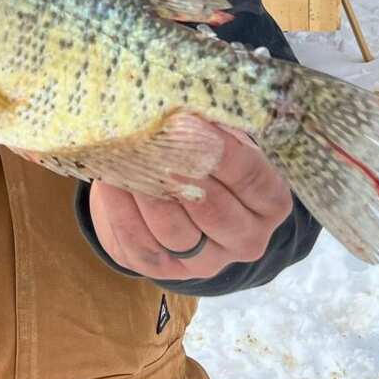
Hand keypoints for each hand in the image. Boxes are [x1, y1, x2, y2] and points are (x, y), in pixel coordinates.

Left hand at [88, 122, 292, 280]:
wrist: (174, 196)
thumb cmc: (204, 155)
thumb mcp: (222, 137)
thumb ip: (212, 125)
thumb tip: (184, 107)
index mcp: (269, 202)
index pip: (250, 177)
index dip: (219, 150)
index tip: (187, 123)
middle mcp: (246, 239)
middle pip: (212, 208)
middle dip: (178, 171)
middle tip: (151, 140)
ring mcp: (206, 262)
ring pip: (173, 230)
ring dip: (144, 191)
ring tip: (123, 157)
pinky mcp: (165, 271)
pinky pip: (140, 243)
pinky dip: (120, 210)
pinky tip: (108, 179)